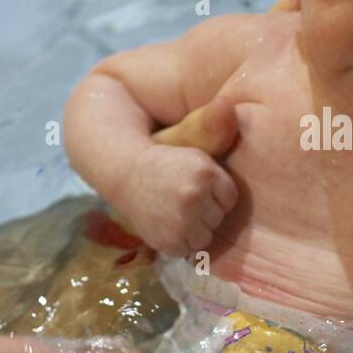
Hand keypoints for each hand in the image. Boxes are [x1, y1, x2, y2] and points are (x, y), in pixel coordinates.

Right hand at [119, 97, 239, 255]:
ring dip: (194, 225)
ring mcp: (181, 223)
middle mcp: (193, 198)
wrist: (122, 173)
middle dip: (205, 206)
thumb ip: (212, 125)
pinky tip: (167, 221)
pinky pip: (190, 248)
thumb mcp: (187, 135)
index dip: (213, 188)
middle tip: (178, 190)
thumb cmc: (162, 155)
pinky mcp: (169, 243)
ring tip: (173, 206)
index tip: (191, 176)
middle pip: (220, 216)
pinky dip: (181, 240)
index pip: (229, 196)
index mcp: (203, 172)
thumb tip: (227, 104)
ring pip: (206, 235)